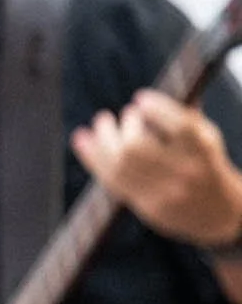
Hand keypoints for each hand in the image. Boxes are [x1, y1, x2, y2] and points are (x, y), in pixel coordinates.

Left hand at [70, 91, 241, 247]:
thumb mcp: (207, 140)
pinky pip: (112, 180)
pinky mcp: (147, 207)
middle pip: (138, 147)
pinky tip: (83, 139)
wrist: (220, 214)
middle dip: (125, 126)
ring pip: (119, 165)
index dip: (157, 109)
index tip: (140, 98)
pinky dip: (93, 157)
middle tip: (125, 114)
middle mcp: (185, 174)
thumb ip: (185, 116)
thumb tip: (158, 89)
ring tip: (102, 121)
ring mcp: (164, 194)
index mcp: (204, 152)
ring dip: (103, 138)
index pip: (180, 127)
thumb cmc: (207, 165)